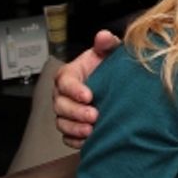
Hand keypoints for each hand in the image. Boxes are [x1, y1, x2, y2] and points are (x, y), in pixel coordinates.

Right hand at [53, 30, 118, 147]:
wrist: (117, 84)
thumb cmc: (109, 67)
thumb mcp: (109, 52)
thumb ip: (106, 43)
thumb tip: (103, 36)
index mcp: (70, 75)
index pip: (65, 82)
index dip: (74, 89)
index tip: (89, 95)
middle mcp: (64, 95)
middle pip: (60, 106)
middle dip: (76, 112)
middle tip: (94, 115)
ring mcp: (67, 112)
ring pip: (62, 123)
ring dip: (75, 128)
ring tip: (92, 130)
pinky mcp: (72, 127)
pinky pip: (67, 137)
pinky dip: (76, 141)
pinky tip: (89, 141)